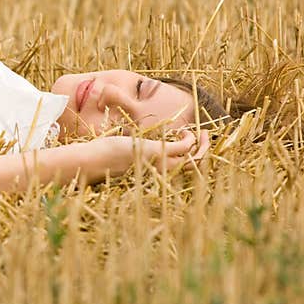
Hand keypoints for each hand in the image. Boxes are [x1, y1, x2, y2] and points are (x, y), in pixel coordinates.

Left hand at [90, 128, 210, 180]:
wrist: (97, 161)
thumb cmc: (108, 157)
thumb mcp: (129, 152)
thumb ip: (140, 149)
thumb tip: (138, 141)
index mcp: (158, 171)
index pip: (185, 169)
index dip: (194, 157)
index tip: (194, 144)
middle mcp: (162, 170)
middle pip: (195, 166)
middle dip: (205, 152)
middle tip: (206, 138)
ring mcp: (161, 162)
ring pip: (195, 158)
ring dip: (203, 146)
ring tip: (203, 134)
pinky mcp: (158, 152)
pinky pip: (185, 147)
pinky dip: (190, 139)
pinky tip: (184, 132)